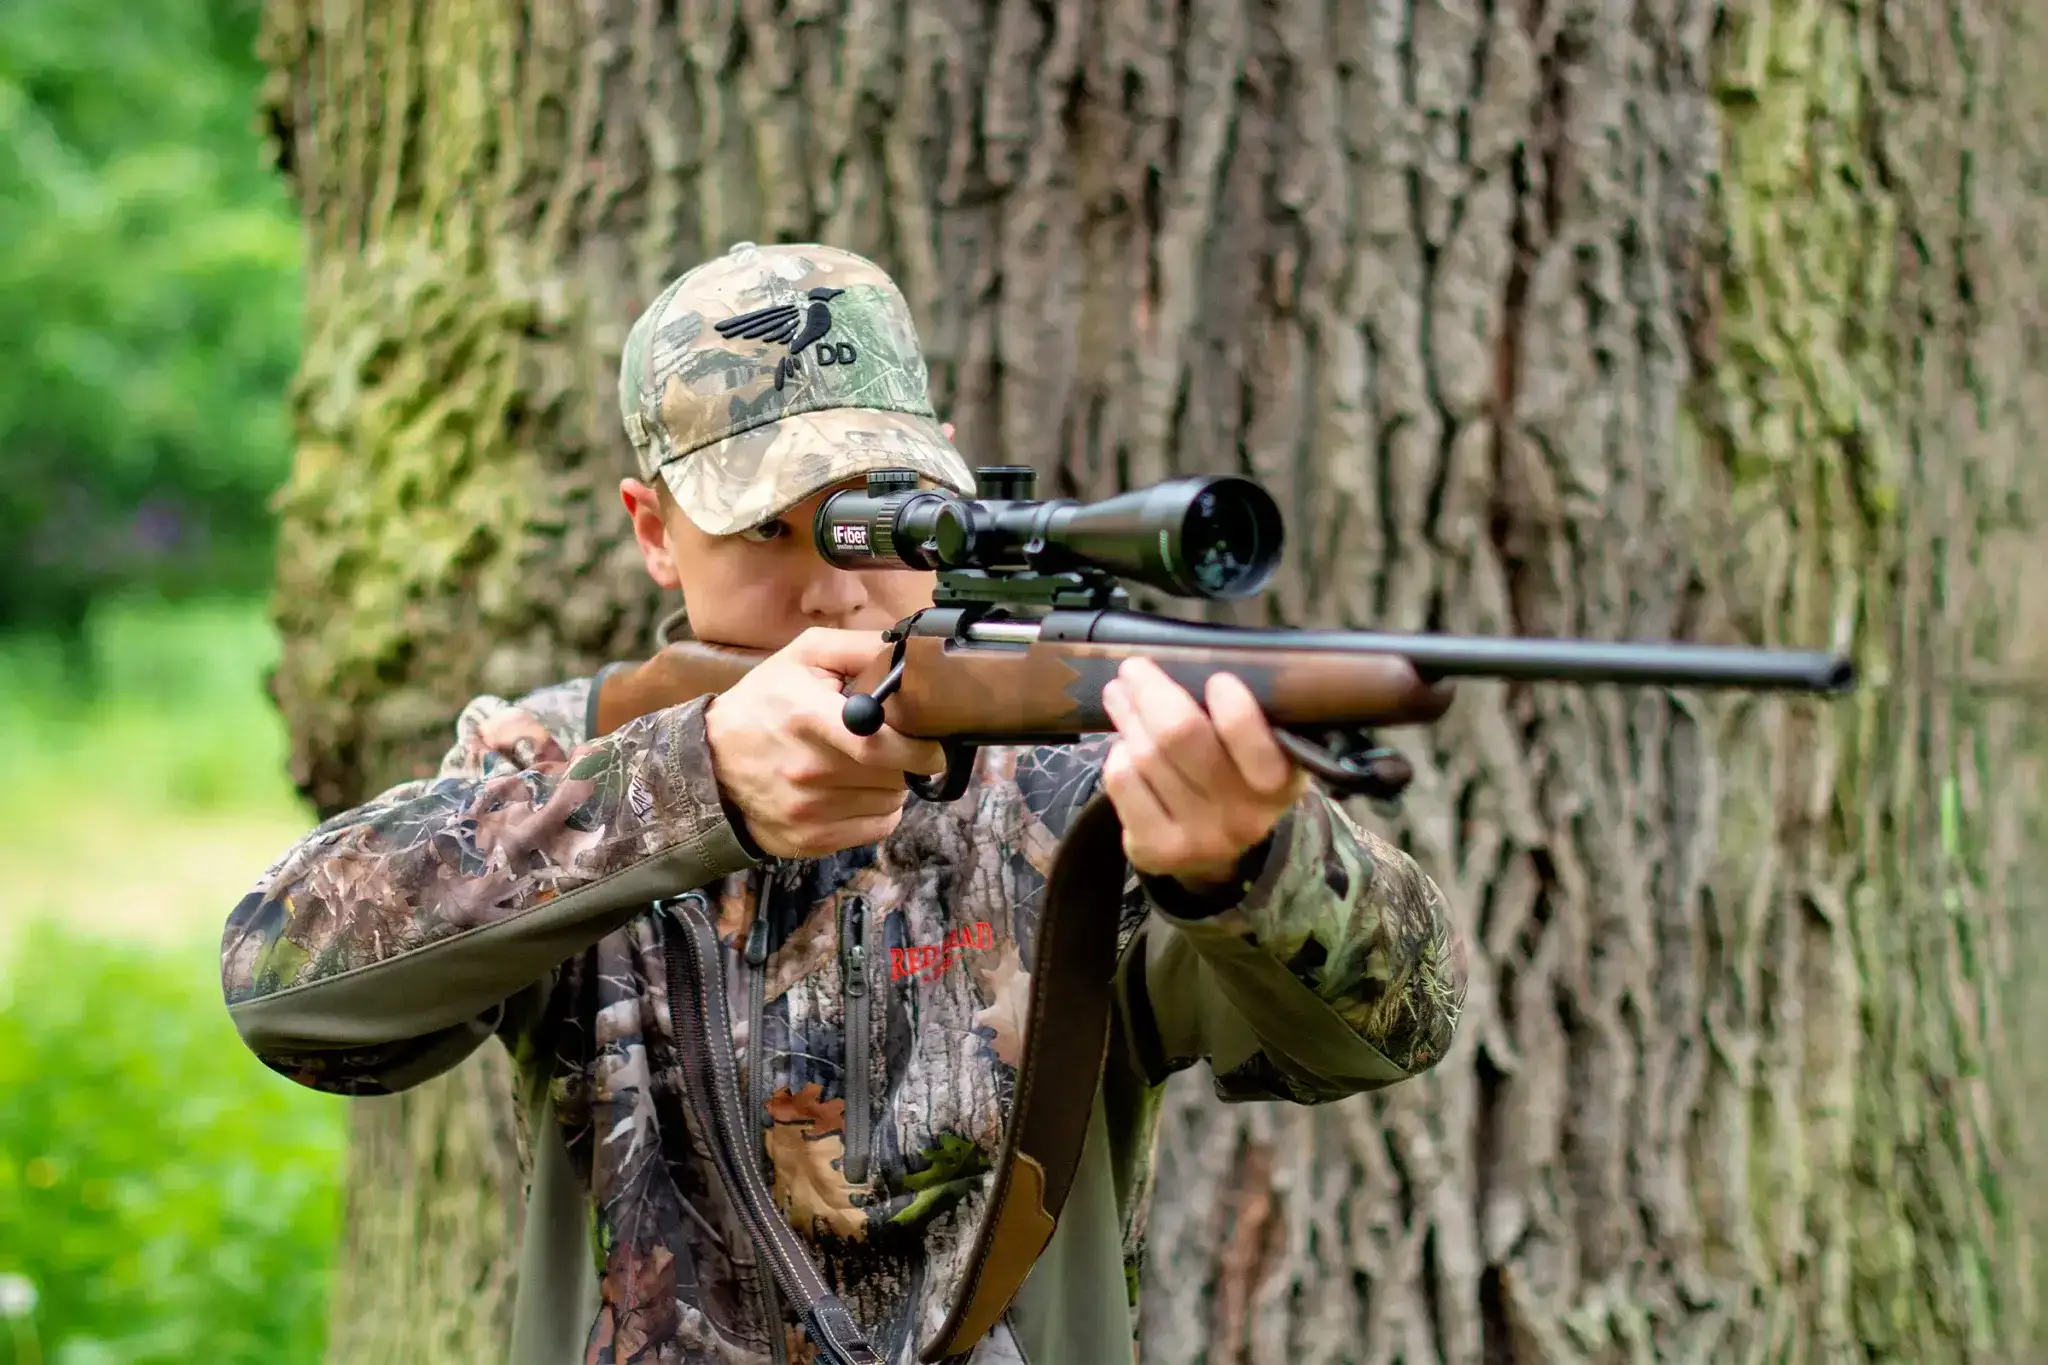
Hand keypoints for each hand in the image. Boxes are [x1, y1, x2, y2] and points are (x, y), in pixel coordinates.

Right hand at [704, 627, 946, 858]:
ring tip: (869, 765)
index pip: (880, 744)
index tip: (930, 741)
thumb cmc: (763, 703)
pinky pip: (878, 828)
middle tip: (893, 744)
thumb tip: (913, 652)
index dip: (917, 747)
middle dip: (905, 759)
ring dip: (893, 784)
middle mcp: (808, 771)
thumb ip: (860, 647)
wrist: (709, 763)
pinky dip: (880, 810)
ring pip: (891, 802)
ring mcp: (808, 811)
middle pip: (893, 775)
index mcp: (808, 718)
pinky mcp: (811, 840)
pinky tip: (859, 790)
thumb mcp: (804, 656)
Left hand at [1098, 657, 1308, 890]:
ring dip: (1127, 716)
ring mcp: (1198, 838)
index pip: (1250, 736)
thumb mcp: (1263, 747)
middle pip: (1178, 734)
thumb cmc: (1237, 775)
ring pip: (1144, 754)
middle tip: (1134, 669)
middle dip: (1150, 690)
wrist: (1221, 850)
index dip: (1231, 702)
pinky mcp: (1156, 849)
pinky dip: (1118, 754)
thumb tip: (1190, 659)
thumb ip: (1245, 709)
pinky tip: (1125, 747)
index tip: (1217, 679)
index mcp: (1278, 782)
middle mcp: (1242, 816)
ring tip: (1120, 696)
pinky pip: (1121, 781)